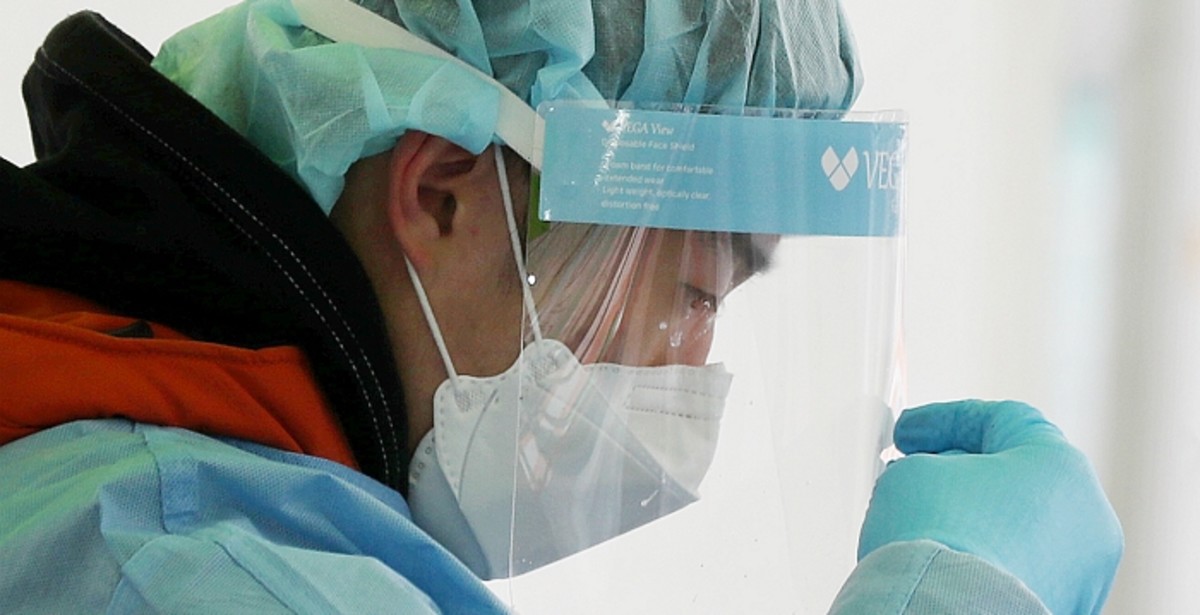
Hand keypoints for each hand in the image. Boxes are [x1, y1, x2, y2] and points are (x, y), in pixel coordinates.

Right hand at [858, 400, 1122, 614]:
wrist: (948, 611)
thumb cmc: (942, 541)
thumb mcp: (913, 471)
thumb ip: (928, 462)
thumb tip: (930, 480)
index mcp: (1062, 466)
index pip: (1001, 420)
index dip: (944, 421)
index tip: (910, 433)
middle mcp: (1088, 518)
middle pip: (1016, 476)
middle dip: (960, 473)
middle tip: (916, 477)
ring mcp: (1083, 571)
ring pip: (1022, 528)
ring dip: (976, 519)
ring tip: (927, 526)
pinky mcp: (1063, 605)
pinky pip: (1021, 569)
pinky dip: (988, 560)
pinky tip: (948, 562)